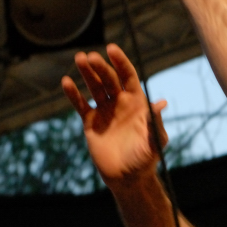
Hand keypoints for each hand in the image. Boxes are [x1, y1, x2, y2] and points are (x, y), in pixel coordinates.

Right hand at [61, 44, 167, 187]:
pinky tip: (66, 82)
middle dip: (100, 67)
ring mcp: (104, 111)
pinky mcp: (91, 122)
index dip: (121, 62)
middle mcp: (120, 103)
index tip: (112, 49)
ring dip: (87, 73)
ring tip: (79, 59)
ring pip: (94, 87)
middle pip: (109, 78)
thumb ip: (156, 123)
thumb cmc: (146, 160)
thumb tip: (160, 103)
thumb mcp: (155, 142)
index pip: (128, 76)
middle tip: (90, 57)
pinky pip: (80, 104)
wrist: (128, 178)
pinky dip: (73, 94)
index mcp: (136, 103)